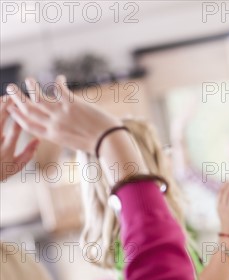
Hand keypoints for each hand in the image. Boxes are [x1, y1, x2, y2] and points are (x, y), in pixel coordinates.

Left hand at [1, 97, 38, 180]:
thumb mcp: (15, 167)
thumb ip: (28, 154)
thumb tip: (38, 139)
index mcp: (6, 150)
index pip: (15, 131)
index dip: (21, 118)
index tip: (26, 109)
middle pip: (1, 121)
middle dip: (7, 107)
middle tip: (13, 97)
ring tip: (4, 98)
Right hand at [6, 76, 121, 153]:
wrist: (108, 142)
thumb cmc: (95, 143)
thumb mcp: (73, 141)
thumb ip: (62, 133)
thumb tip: (58, 126)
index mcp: (52, 135)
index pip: (29, 125)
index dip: (17, 115)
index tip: (10, 107)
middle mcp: (53, 125)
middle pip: (29, 110)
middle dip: (17, 98)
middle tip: (10, 88)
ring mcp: (61, 114)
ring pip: (39, 98)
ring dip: (32, 87)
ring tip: (28, 79)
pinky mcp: (72, 105)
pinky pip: (60, 90)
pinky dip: (58, 82)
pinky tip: (60, 78)